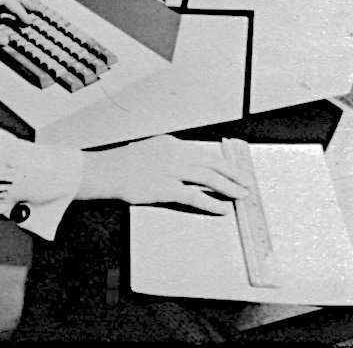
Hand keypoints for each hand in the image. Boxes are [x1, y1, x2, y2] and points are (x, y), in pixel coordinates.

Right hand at [78, 135, 250, 214]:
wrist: (107, 171)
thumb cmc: (124, 163)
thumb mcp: (150, 150)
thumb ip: (170, 155)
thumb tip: (189, 167)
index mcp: (171, 143)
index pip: (203, 152)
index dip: (222, 163)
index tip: (234, 170)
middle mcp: (174, 154)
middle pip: (211, 163)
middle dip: (232, 173)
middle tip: (246, 182)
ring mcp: (170, 171)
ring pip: (208, 178)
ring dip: (228, 187)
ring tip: (240, 195)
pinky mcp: (165, 188)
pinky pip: (194, 196)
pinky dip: (211, 203)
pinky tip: (221, 208)